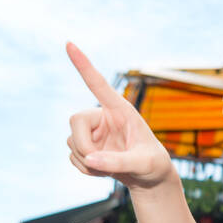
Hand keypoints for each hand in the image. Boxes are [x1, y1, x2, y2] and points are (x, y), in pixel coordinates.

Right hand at [65, 41, 175, 190]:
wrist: (148, 179)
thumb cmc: (153, 165)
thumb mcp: (143, 164)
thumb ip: (119, 162)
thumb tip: (90, 159)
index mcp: (120, 110)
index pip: (98, 84)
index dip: (83, 65)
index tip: (69, 43)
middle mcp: (103, 116)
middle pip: (75, 120)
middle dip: (82, 144)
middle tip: (97, 162)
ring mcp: (93, 132)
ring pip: (71, 141)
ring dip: (86, 161)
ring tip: (110, 169)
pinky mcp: (86, 147)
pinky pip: (72, 157)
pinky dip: (85, 169)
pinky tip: (103, 170)